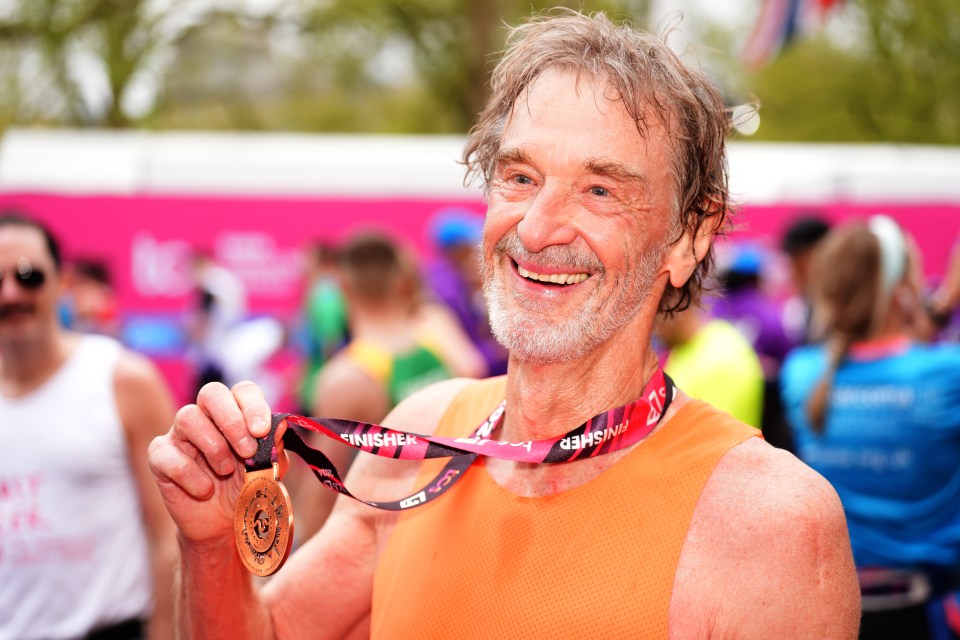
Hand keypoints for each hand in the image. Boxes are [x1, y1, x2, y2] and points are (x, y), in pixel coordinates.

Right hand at [148, 381, 278, 543]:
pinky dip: (191, 475)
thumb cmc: (248, 488)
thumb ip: (275, 446)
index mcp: (237, 412)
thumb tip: (281, 423)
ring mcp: (180, 434)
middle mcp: (207, 416)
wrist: (225, 524)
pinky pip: (168, 455)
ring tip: (225, 471)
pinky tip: (205, 490)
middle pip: (211, 393)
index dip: (253, 405)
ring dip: (213, 447)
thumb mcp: (269, 468)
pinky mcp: (160, 456)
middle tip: (247, 451)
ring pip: (188, 417)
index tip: (261, 431)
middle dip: (232, 421)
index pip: (243, 391)